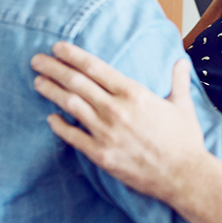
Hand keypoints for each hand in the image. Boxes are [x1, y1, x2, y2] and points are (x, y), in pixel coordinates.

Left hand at [32, 42, 209, 200]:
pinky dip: (59, 126)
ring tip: (38, 82)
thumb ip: (179, 80)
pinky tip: (51, 118)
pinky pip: (73, 137)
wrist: (184, 175)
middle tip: (37, 60)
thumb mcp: (183, 105)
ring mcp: (106, 133)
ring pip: (70, 106)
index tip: (58, 47)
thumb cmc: (185, 140)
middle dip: (54, 68)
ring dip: (51, 92)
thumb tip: (182, 61)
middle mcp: (116, 110)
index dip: (73, 55)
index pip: (95, 68)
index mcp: (134, 94)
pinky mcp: (101, 155)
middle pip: (77, 83)